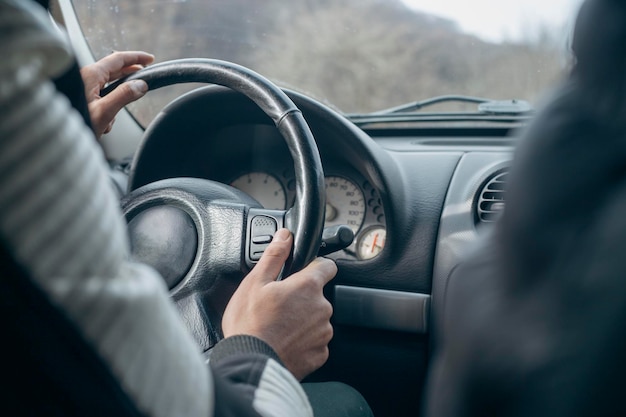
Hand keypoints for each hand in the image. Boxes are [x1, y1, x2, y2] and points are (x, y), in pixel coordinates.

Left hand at [80, 51, 154, 137]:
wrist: (53, 136)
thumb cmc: (74, 123)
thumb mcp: (104, 111)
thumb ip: (124, 96)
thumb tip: (141, 85)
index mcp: (91, 75)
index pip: (118, 59)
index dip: (136, 57)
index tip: (150, 59)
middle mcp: (86, 78)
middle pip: (113, 69)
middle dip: (130, 73)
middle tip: (145, 73)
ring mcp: (83, 88)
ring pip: (108, 85)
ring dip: (118, 96)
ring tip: (122, 109)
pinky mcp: (81, 99)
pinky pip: (100, 96)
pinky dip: (108, 107)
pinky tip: (106, 122)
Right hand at [222, 228, 336, 379]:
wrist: (250, 364)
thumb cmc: (249, 324)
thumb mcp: (255, 282)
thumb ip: (275, 255)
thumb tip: (285, 236)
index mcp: (308, 286)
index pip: (327, 266)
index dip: (315, 266)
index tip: (303, 271)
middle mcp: (322, 308)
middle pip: (318, 295)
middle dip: (302, 297)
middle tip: (278, 305)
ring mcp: (323, 333)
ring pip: (317, 319)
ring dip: (303, 320)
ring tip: (278, 326)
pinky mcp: (320, 354)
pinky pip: (315, 342)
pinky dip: (303, 341)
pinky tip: (284, 341)